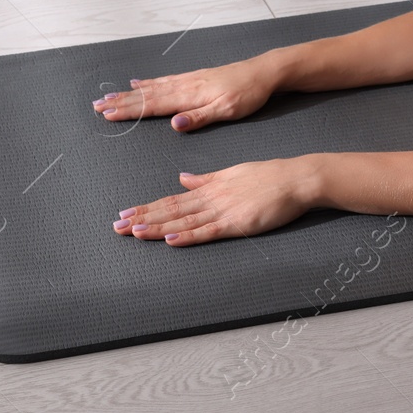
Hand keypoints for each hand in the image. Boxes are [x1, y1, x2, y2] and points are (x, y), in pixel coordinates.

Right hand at [92, 58, 276, 131]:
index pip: (153, 105)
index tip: (108, 114)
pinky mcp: (194, 77)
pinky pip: (164, 80)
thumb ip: (200, 117)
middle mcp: (185, 86)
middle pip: (146, 95)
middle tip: (97, 106)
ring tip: (110, 96)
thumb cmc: (248, 94)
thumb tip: (175, 124)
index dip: (130, 110)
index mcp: (190, 96)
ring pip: (152, 87)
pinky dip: (147, 82)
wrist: (262, 72)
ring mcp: (188, 80)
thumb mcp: (228, 110)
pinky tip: (138, 82)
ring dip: (129, 93)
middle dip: (121, 102)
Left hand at [112, 158, 317, 245]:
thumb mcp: (231, 173)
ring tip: (135, 232)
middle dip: (143, 219)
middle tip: (118, 227)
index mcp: (208, 188)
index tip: (126, 214)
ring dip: (158, 227)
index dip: (147, 208)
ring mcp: (223, 211)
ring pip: (184, 220)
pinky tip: (170, 239)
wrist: (294, 178)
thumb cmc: (267, 176)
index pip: (171, 200)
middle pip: (171, 210)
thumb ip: (206, 179)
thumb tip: (183, 178)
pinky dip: (188, 235)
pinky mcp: (237, 223)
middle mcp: (210, 199)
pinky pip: (208, 231)